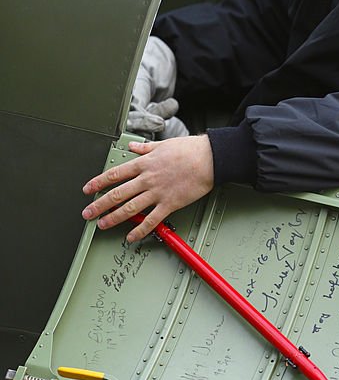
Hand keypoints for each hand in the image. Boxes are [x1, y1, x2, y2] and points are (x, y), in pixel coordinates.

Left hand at [82, 135, 213, 241]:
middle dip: (99, 205)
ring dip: (114, 218)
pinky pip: (151, 220)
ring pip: (130, 208)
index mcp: (145, 163)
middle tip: (88, 213)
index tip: (88, 190)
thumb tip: (132, 147)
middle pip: (117, 194)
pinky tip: (131, 236)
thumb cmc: (190, 150)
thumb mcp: (164, 144)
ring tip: (103, 225)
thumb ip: (145, 148)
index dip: (98, 182)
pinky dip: (139, 229)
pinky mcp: (169, 203)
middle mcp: (147, 179)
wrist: (210, 158)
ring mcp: (157, 192)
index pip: (115, 174)